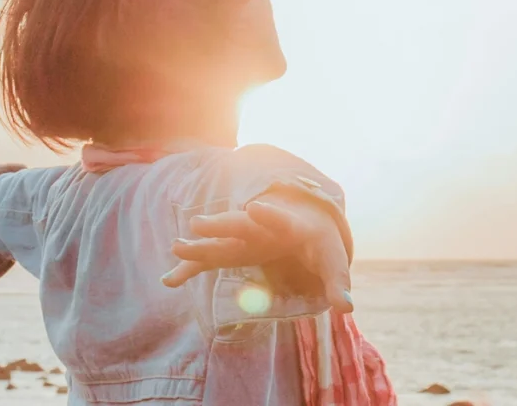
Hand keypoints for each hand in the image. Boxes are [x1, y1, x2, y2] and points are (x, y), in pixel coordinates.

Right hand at [163, 200, 352, 312]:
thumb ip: (338, 283)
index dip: (270, 215)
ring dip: (199, 245)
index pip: (280, 219)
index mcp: (291, 226)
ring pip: (220, 240)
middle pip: (240, 225)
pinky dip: (191, 268)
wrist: (305, 221)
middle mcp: (263, 228)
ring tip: (176, 247)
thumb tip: (346, 308)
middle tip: (197, 223)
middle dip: (220, 224)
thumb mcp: (333, 260)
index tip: (255, 208)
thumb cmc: (320, 242)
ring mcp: (245, 238)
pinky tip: (170, 279)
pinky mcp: (235, 251)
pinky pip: (210, 259)